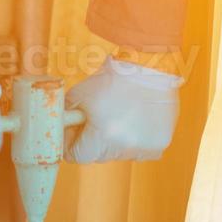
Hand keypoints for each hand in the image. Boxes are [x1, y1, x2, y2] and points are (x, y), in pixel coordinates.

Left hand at [66, 58, 183, 163]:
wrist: (152, 66)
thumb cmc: (116, 78)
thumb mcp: (80, 94)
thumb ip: (65, 114)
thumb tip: (62, 127)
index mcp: (101, 139)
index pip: (76, 155)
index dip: (71, 140)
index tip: (75, 128)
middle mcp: (123, 149)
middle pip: (98, 155)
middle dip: (94, 138)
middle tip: (98, 116)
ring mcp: (143, 149)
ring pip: (119, 152)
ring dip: (115, 138)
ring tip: (121, 112)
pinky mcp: (159, 145)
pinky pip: (139, 149)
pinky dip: (135, 137)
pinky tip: (137, 117)